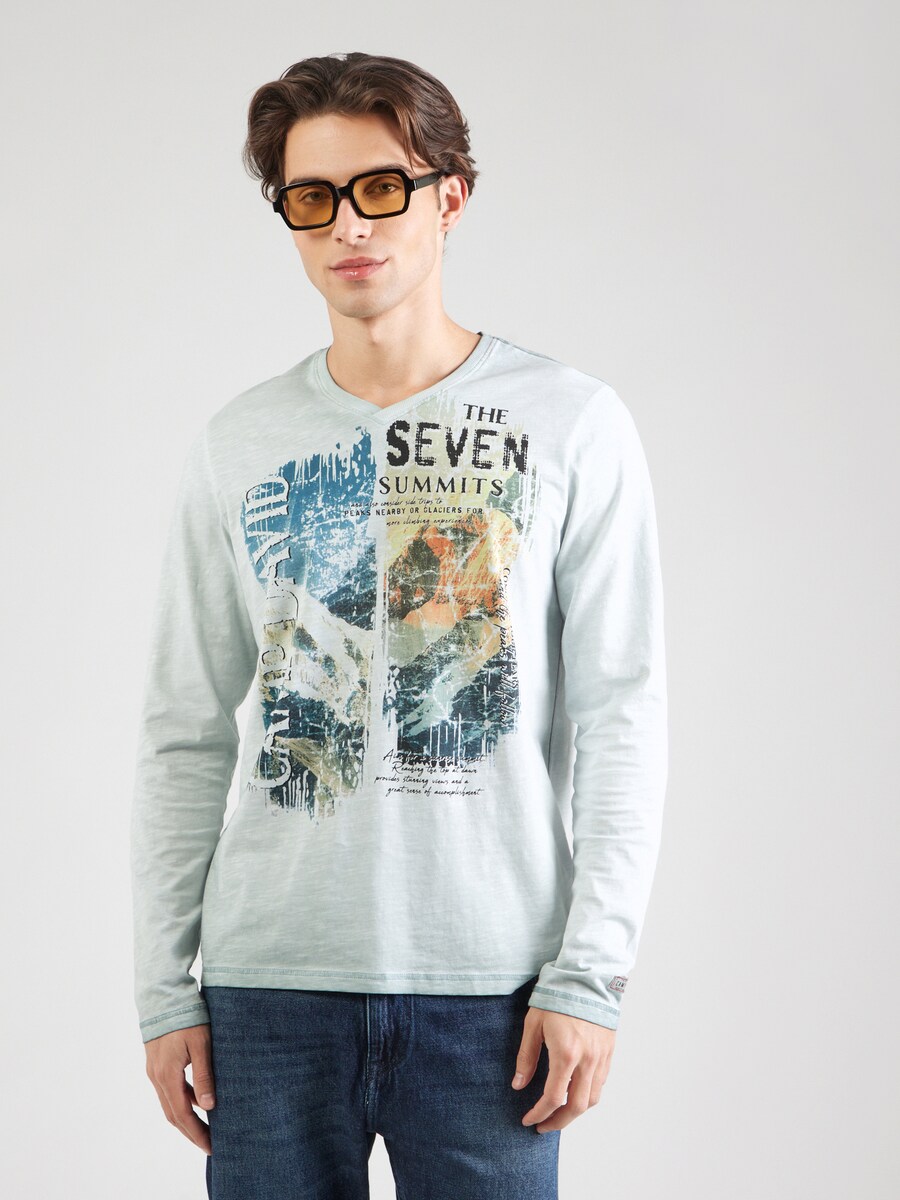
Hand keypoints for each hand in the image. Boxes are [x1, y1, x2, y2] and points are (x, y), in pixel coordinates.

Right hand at [144, 1023, 215, 1153]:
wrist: (164, 996)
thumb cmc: (187, 1017)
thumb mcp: (201, 1045)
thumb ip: (203, 1076)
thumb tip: (208, 1107)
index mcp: (167, 1075)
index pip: (182, 1115)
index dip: (196, 1133)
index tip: (211, 1147)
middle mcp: (157, 1077)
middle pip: (173, 1115)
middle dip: (191, 1132)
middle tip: (209, 1145)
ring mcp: (154, 1071)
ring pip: (169, 1103)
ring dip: (185, 1118)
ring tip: (205, 1128)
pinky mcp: (157, 1063)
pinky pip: (169, 1090)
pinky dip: (182, 1101)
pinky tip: (197, 1100)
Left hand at [512, 1007, 614, 1131]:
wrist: (587, 978)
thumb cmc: (557, 998)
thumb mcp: (533, 1024)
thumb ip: (526, 1057)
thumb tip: (518, 1084)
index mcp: (566, 1054)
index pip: (554, 1098)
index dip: (539, 1114)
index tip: (528, 1120)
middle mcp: (587, 1060)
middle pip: (577, 1107)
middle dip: (559, 1122)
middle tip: (544, 1126)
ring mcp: (601, 1057)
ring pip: (593, 1099)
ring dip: (575, 1112)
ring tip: (559, 1114)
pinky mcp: (609, 1052)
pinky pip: (601, 1084)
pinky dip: (588, 1095)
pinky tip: (575, 1093)